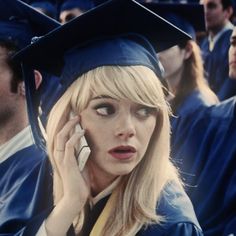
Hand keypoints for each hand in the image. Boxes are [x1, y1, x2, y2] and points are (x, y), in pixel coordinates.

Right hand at [45, 116, 89, 235]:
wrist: (76, 196)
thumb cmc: (79, 180)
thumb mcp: (80, 163)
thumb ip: (80, 152)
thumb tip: (86, 142)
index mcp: (60, 155)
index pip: (60, 137)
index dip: (65, 126)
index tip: (74, 118)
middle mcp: (58, 155)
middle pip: (59, 133)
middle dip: (67, 122)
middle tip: (76, 115)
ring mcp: (61, 159)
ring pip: (61, 136)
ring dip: (70, 126)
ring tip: (78, 118)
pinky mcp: (67, 163)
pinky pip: (69, 145)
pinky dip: (75, 137)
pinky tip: (82, 131)